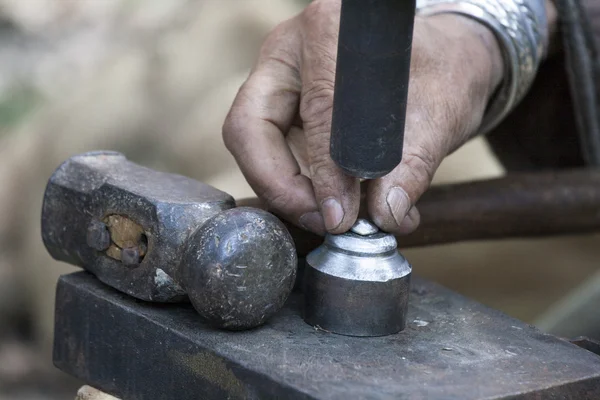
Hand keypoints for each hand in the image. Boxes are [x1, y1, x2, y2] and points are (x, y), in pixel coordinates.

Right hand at [223, 0, 502, 235]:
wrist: (443, 63)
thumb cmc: (443, 71)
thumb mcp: (440, 114)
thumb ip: (412, 166)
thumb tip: (383, 213)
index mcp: (328, 30)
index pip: (313, 110)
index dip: (322, 172)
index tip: (341, 215)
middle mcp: (289, 50)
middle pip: (250, 127)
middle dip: (280, 186)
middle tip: (322, 220)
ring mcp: (279, 77)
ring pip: (250, 142)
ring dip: (284, 191)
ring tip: (332, 218)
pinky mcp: (282, 104)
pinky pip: (267, 152)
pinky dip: (294, 187)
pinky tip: (332, 206)